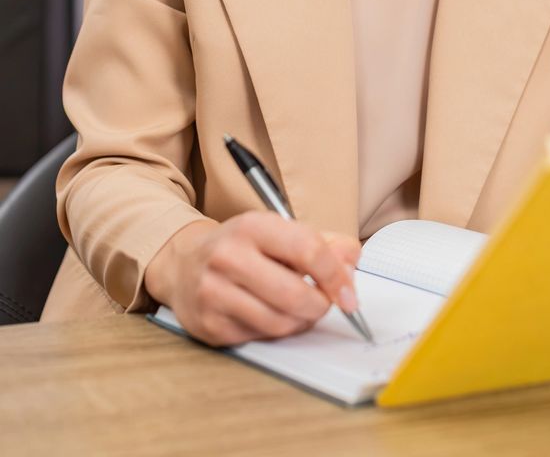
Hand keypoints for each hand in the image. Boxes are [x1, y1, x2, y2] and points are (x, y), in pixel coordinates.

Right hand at [144, 212, 361, 346]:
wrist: (183, 263)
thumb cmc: (242, 247)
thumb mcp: (279, 231)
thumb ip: (322, 243)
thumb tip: (352, 259)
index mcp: (252, 226)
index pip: (307, 249)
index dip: (336, 275)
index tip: (348, 294)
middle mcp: (229, 257)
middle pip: (294, 294)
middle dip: (320, 305)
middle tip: (325, 304)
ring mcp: (215, 293)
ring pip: (279, 322)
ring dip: (301, 322)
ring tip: (301, 310)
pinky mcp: (209, 325)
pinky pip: (260, 337)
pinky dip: (277, 332)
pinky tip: (274, 316)